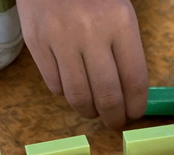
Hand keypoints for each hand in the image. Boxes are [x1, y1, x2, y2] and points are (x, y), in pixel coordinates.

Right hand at [17, 0, 148, 128]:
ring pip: (78, 96)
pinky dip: (65, 93)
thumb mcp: (120, 12)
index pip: (134, 79)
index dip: (136, 106)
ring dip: (89, 111)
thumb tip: (130, 94)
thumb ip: (126, 50)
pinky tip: (72, 86)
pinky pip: (54, 85)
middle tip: (114, 122)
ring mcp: (61, 39)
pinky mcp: (37, 43)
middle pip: (107, 95)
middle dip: (114, 117)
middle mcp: (91, 32)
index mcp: (120, 23)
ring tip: (93, 110)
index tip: (134, 114)